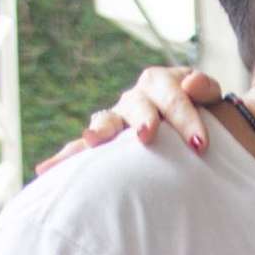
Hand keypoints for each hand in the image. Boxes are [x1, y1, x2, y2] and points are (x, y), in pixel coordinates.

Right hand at [34, 67, 225, 173]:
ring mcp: (117, 121)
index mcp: (159, 84)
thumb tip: (192, 84)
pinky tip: (46, 170)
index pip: (172, 96)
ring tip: (91, 141)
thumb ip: (205, 88)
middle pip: (135, 105)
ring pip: (104, 123)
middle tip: (147, 135)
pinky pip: (83, 151)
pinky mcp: (105, 144)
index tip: (201, 144)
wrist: (192, 127)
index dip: (186, 118)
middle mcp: (134, 100)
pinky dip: (66, 159)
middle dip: (141, 119)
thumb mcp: (209, 98)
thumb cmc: (202, 114)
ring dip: (97, 132)